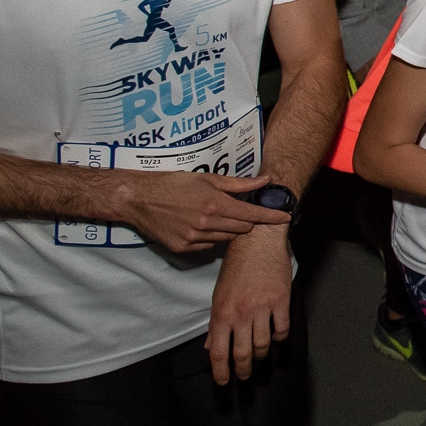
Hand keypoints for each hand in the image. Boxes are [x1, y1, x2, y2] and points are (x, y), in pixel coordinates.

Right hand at [118, 172, 290, 252]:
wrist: (139, 198)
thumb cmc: (173, 184)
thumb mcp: (207, 178)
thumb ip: (238, 183)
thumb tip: (265, 180)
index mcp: (215, 204)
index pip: (253, 215)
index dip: (271, 217)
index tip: (286, 218)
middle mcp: (207, 223)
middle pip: (242, 229)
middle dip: (247, 221)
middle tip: (243, 212)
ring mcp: (194, 238)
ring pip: (226, 238)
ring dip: (229, 229)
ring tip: (218, 216)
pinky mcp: (183, 247)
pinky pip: (208, 246)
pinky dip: (211, 237)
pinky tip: (201, 225)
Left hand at [208, 225, 290, 384]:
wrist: (257, 242)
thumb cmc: (236, 267)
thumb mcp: (219, 295)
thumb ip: (216, 323)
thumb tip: (211, 346)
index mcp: (221, 313)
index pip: (218, 352)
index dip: (221, 372)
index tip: (224, 382)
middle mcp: (240, 314)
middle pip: (241, 353)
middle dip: (243, 370)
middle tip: (244, 377)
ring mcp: (262, 308)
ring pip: (262, 344)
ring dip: (261, 355)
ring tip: (259, 356)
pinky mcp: (281, 301)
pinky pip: (282, 329)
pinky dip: (279, 337)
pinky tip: (276, 336)